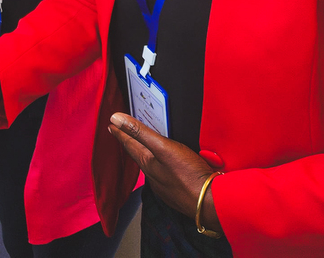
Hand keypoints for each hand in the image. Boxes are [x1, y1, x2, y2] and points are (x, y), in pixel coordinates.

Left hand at [109, 113, 222, 233]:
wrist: (212, 204)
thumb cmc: (188, 175)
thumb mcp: (163, 147)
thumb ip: (140, 132)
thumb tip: (115, 118)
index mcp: (147, 164)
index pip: (129, 144)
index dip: (120, 133)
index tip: (111, 125)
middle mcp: (154, 176)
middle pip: (139, 155)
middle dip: (131, 143)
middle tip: (123, 134)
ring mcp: (166, 186)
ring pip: (152, 166)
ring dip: (146, 154)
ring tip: (143, 147)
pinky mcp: (179, 191)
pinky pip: (165, 174)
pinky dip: (162, 166)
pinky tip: (167, 165)